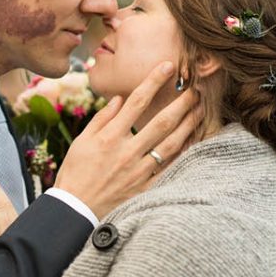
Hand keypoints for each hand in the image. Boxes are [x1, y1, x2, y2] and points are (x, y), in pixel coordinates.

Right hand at [54, 61, 200, 218]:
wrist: (76, 210)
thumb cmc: (75, 173)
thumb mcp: (81, 142)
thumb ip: (101, 119)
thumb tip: (119, 98)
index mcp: (109, 137)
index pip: (136, 101)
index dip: (154, 81)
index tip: (168, 66)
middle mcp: (127, 151)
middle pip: (161, 121)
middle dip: (181, 102)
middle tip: (196, 89)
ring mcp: (138, 171)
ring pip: (170, 144)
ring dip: (188, 125)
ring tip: (200, 111)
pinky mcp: (145, 187)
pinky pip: (169, 169)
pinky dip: (183, 154)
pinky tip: (194, 142)